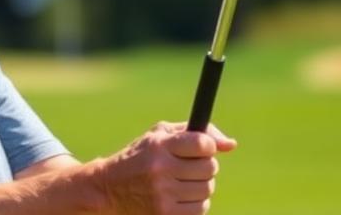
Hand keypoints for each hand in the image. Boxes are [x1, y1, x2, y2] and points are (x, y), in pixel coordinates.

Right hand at [90, 121, 236, 214]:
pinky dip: (195, 203)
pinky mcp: (166, 214)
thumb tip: (231, 145)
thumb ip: (196, 133)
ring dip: (200, 186)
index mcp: (159, 146)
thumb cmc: (140, 157)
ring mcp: (163, 194)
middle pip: (209, 168)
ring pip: (207, 189)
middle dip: (204, 167)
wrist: (109, 189)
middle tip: (189, 167)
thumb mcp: (159, 136)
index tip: (200, 149)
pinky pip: (200, 209)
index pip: (203, 144)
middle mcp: (160, 169)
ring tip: (181, 183)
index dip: (207, 146)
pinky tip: (178, 197)